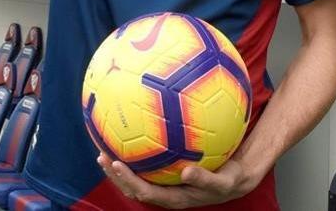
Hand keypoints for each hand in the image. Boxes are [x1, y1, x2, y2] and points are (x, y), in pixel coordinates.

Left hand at [96, 154, 257, 207]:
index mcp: (174, 198)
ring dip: (119, 167)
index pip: (145, 192)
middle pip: (133, 187)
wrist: (233, 180)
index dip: (129, 180)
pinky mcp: (166, 175)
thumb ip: (206, 179)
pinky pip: (145, 166)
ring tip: (105, 148)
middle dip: (116, 174)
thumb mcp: (223, 182)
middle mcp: (165, 193)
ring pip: (136, 178)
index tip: (117, 163)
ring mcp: (164, 185)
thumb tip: (187, 171)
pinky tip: (128, 136)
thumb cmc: (227, 181)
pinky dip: (134, 155)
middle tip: (102, 155)